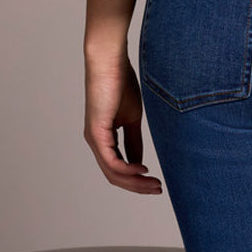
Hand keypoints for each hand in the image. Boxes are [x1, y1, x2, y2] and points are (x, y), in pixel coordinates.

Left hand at [82, 0, 162, 193]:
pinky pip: (112, 161)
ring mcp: (94, 138)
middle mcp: (95, 142)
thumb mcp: (132, 118)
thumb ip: (134, 141)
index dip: (137, 179)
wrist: (110, 62)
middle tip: (158, 189)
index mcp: (103, 138)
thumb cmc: (120, 83)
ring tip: (154, 184)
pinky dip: (128, 170)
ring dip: (135, 182)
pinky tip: (143, 170)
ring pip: (113, 173)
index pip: (118, 168)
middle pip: (114, 176)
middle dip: (137, 186)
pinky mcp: (96, 133)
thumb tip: (139, 163)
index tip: (157, 182)